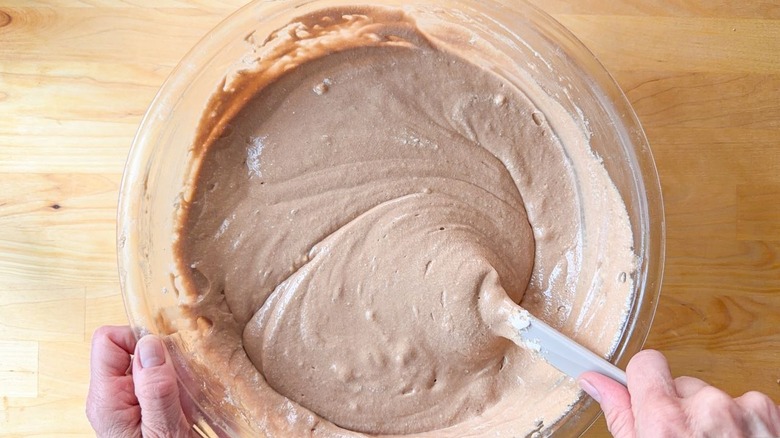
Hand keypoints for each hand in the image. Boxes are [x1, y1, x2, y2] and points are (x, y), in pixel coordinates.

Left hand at [86, 326, 190, 436]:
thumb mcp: (163, 430)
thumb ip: (155, 388)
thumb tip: (150, 344)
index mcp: (107, 399)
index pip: (108, 340)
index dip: (138, 338)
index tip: (166, 355)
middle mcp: (111, 397)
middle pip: (134, 350)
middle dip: (166, 361)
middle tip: (183, 389)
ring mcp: (125, 402)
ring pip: (152, 365)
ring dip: (176, 378)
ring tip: (187, 407)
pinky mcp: (140, 408)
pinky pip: (160, 382)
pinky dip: (178, 389)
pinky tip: (187, 411)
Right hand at [579, 350, 779, 437]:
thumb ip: (621, 416)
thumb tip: (598, 384)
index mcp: (666, 422)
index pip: (646, 365)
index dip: (644, 383)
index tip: (647, 398)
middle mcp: (706, 410)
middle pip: (683, 386)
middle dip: (682, 410)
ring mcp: (743, 412)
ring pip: (716, 398)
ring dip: (714, 419)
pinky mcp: (770, 416)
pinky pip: (746, 407)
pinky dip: (743, 425)